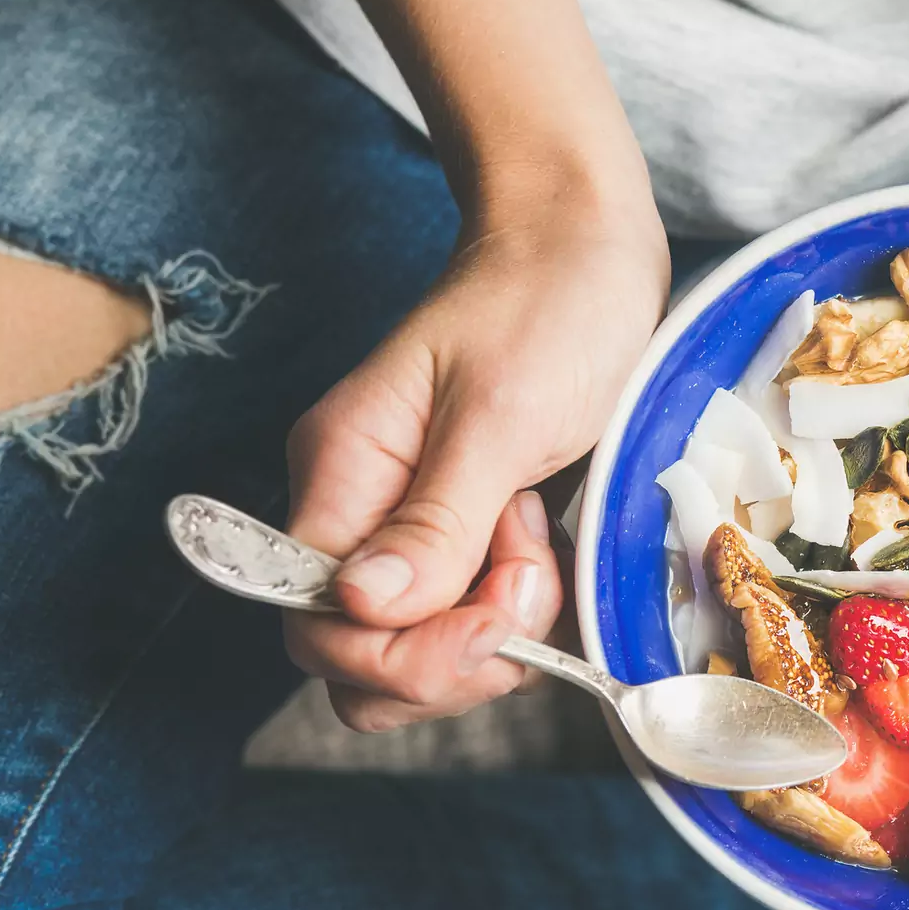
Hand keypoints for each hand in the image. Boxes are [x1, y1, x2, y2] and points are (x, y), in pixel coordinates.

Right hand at [283, 210, 667, 729]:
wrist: (590, 249)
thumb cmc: (545, 305)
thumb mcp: (496, 413)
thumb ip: (434, 519)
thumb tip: (361, 607)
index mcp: (342, 476)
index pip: (318, 625)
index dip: (404, 652)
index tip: (499, 606)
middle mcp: (366, 515)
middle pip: (364, 660)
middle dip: (456, 654)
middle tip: (531, 574)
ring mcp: (421, 532)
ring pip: (427, 655)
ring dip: (501, 635)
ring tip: (546, 545)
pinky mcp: (477, 541)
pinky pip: (480, 624)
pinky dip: (528, 618)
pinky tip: (561, 556)